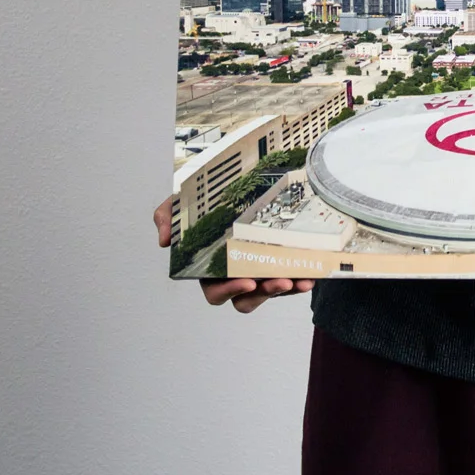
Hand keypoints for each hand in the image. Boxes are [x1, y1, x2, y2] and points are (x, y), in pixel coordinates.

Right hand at [152, 196, 314, 312]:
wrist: (239, 176)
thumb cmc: (208, 197)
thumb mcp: (182, 201)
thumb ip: (168, 216)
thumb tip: (163, 241)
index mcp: (211, 268)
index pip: (215, 291)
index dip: (229, 292)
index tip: (246, 281)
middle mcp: (235, 273)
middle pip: (247, 299)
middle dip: (264, 294)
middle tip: (279, 281)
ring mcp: (259, 269)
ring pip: (271, 292)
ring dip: (286, 290)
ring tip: (300, 280)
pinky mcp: (280, 261)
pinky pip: (291, 278)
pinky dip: (301, 278)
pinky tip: (311, 273)